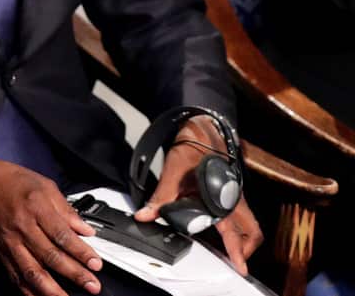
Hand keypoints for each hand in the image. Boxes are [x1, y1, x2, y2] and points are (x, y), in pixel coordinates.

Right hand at [0, 149, 102, 295]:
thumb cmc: (7, 180)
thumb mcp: (42, 184)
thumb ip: (65, 209)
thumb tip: (85, 229)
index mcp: (35, 207)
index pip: (62, 235)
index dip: (81, 252)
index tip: (96, 264)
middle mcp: (22, 227)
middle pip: (51, 256)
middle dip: (74, 274)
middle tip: (93, 286)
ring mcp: (9, 242)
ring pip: (32, 271)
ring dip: (52, 290)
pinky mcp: (0, 252)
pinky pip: (15, 275)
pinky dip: (28, 291)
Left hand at [134, 118, 262, 274]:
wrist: (201, 131)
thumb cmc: (191, 149)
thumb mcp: (173, 173)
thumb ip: (161, 198)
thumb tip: (145, 215)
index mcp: (222, 197)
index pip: (233, 229)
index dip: (236, 249)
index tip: (239, 266)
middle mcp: (234, 199)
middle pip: (252, 231)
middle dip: (245, 248)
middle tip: (234, 261)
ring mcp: (235, 197)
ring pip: (249, 224)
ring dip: (241, 239)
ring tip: (227, 253)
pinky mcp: (231, 195)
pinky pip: (240, 216)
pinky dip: (234, 228)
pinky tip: (218, 232)